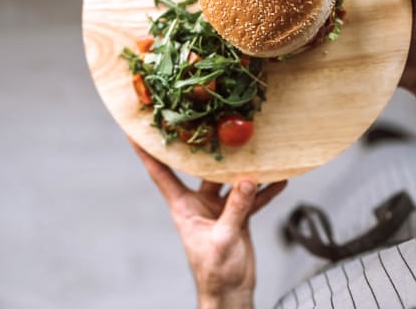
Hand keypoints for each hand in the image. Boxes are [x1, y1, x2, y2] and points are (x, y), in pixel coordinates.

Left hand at [129, 141, 286, 308]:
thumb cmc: (216, 271)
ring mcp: (219, 209)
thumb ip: (236, 209)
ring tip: (258, 148)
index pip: (161, 174)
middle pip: (201, 170)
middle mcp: (198, 204)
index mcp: (183, 207)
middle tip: (214, 122)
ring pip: (231, 181)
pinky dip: (265, 190)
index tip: (135, 131)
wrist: (231, 292)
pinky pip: (252, 199)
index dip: (147, 153)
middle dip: (207, 149)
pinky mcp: (238, 217)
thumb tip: (247, 180)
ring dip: (244, 168)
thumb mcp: (224, 238)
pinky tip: (280, 179)